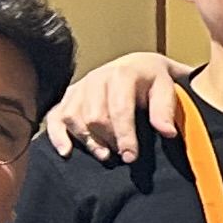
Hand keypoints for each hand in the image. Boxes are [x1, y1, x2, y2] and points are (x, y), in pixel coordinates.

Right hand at [45, 52, 188, 160]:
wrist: (138, 64)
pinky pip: (55, 116)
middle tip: (121, 155)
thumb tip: (167, 133)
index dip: (124, 136)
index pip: (119, 109)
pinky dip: (58, 135)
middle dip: (108, 140)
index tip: (130, 157)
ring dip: (88, 141)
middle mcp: (96, 78)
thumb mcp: (166, 88)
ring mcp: (80, 87)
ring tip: (104, 155)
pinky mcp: (69, 97)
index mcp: (121, 74)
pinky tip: (66, 152)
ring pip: (73, 118)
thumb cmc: (153, 80)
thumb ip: (165, 109)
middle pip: (94, 117)